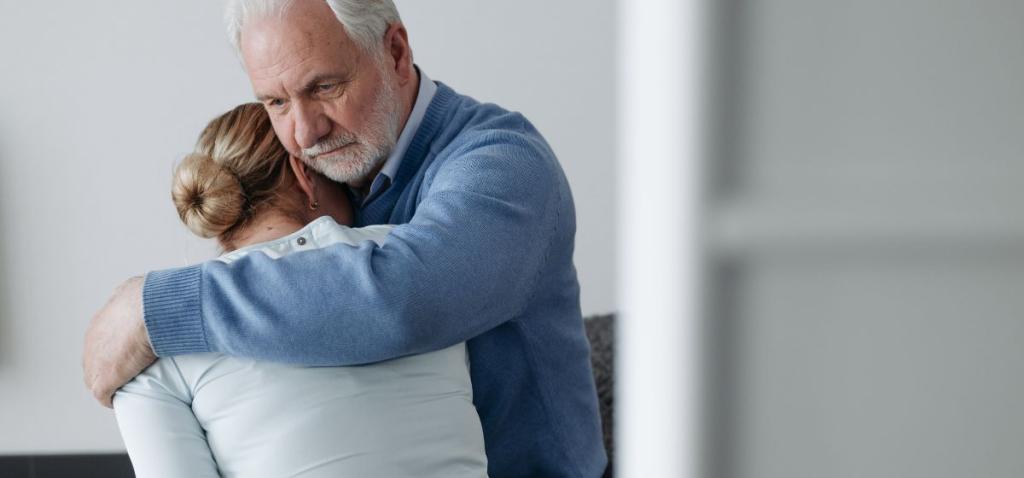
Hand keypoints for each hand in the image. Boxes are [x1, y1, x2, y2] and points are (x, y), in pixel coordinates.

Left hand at [83, 276, 155, 407]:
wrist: (148, 310)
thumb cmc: (150, 298)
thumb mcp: (139, 289)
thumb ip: (136, 294)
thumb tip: (146, 291)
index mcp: (102, 321)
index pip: (102, 341)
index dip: (116, 349)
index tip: (130, 353)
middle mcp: (93, 341)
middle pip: (95, 360)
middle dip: (109, 366)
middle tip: (128, 372)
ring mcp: (94, 361)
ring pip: (96, 378)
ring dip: (110, 382)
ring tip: (126, 388)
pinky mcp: (102, 380)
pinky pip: (103, 395)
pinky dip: (112, 398)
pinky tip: (122, 400)